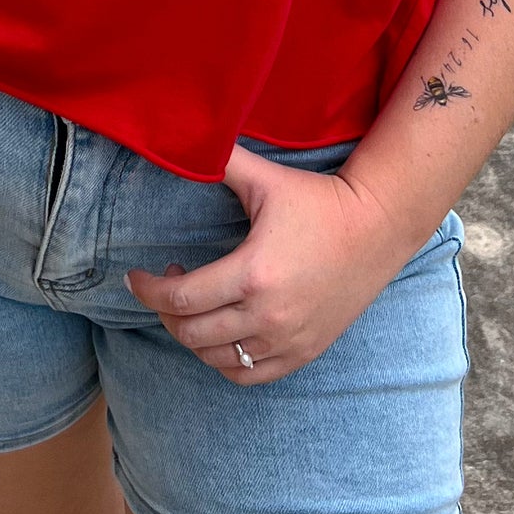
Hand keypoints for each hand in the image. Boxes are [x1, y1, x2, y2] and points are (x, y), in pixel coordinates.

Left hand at [126, 147, 417, 383]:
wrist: (378, 226)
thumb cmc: (319, 200)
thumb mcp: (266, 179)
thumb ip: (221, 162)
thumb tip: (181, 138)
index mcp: (252, 274)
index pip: (180, 297)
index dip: (148, 290)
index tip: (135, 277)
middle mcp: (268, 316)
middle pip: (191, 333)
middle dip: (166, 311)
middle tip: (169, 283)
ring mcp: (288, 340)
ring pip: (216, 359)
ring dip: (192, 336)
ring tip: (194, 305)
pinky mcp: (304, 351)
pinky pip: (249, 376)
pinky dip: (225, 362)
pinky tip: (221, 335)